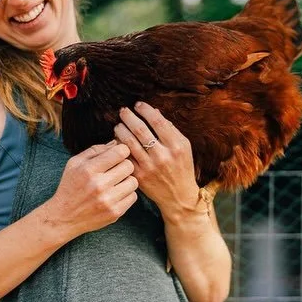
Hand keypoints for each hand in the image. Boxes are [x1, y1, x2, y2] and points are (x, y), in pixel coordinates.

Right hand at [42, 140, 138, 237]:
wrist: (64, 217)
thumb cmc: (70, 186)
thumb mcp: (74, 163)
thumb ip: (95, 150)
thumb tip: (116, 142)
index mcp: (89, 170)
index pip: (120, 152)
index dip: (122, 150)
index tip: (118, 154)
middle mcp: (99, 185)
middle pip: (129, 166)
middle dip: (124, 165)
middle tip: (116, 169)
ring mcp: (108, 200)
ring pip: (134, 181)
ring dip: (127, 180)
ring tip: (116, 182)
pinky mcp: (115, 213)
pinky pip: (133, 196)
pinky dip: (127, 194)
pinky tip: (116, 194)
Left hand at [113, 102, 199, 218]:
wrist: (178, 196)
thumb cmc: (182, 168)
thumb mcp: (183, 147)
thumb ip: (170, 129)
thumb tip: (154, 112)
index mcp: (176, 145)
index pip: (157, 121)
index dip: (145, 110)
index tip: (138, 105)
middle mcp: (163, 155)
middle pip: (140, 129)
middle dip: (128, 117)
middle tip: (123, 111)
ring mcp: (150, 167)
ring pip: (129, 142)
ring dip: (121, 130)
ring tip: (119, 125)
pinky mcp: (140, 176)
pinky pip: (125, 157)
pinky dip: (120, 147)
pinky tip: (118, 141)